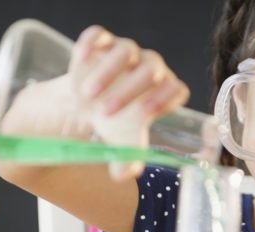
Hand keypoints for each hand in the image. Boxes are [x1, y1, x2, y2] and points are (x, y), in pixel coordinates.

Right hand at [69, 25, 189, 178]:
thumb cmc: (112, 124)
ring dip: (109, 71)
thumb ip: (127, 158)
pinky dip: (89, 44)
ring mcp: (125, 52)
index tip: (142, 115)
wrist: (84, 106)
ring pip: (126, 50)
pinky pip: (98, 35)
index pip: (176, 88)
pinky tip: (79, 62)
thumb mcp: (121, 142)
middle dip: (131, 90)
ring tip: (88, 95)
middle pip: (153, 67)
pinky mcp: (100, 42)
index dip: (163, 99)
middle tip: (107, 111)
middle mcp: (148, 67)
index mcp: (162, 90)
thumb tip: (124, 173)